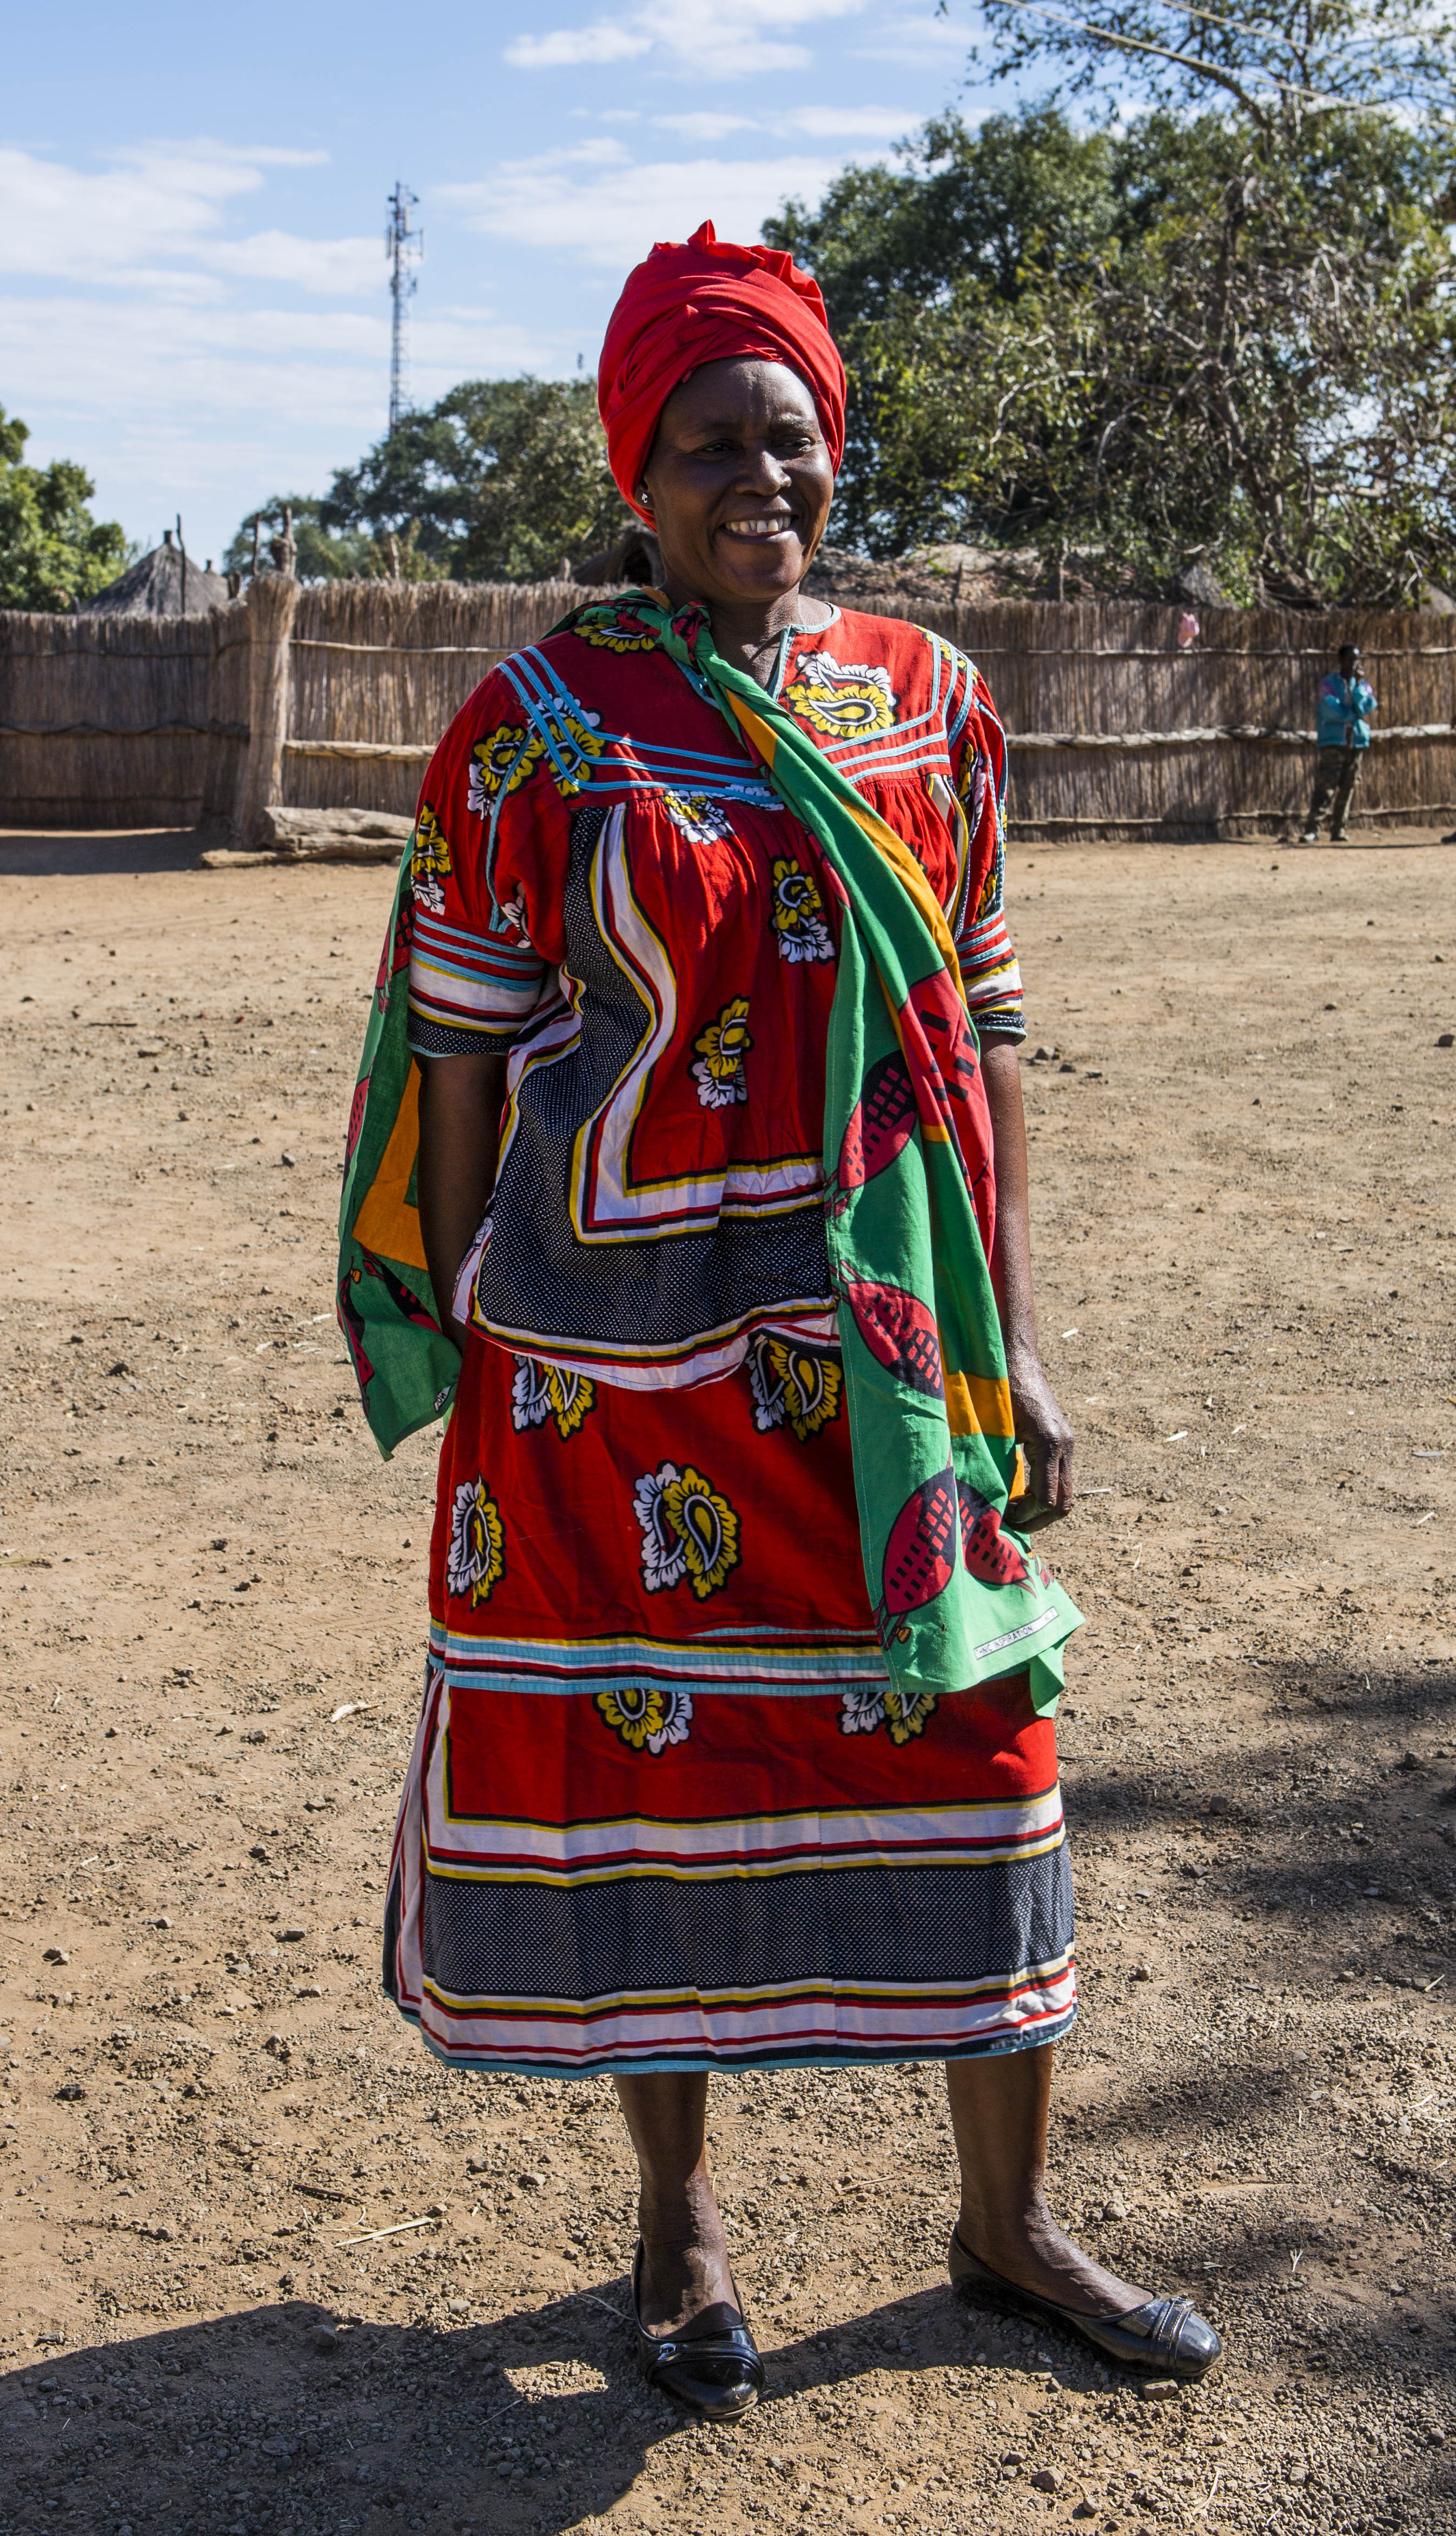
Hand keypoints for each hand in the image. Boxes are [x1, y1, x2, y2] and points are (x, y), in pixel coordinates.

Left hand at [1006, 1341, 1073, 1527]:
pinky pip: (1060, 1479)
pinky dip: (1044, 1494)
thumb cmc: (999, 1389)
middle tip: (1009, 1523)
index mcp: (1049, 1443)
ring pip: (1066, 1494)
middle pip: (1063, 1504)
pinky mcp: (1063, 1442)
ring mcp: (1067, 1445)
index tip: (1001, 1517)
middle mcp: (1065, 1446)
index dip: (1024, 1516)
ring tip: (1013, 1512)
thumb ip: (997, 1461)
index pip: (1045, 1499)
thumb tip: (988, 1499)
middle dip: (1037, 1521)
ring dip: (1041, 1509)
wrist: (1017, 1360)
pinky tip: (1019, 1495)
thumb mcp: (995, 1427)